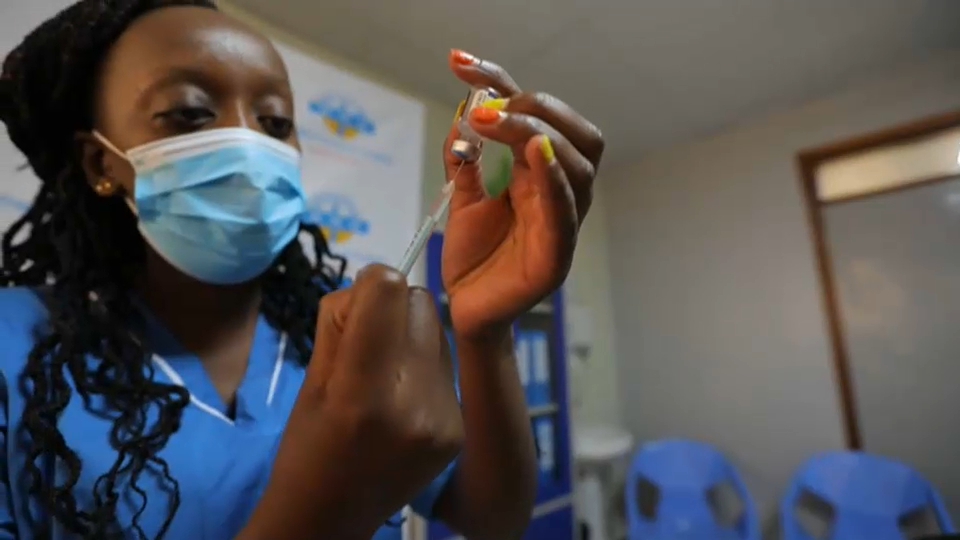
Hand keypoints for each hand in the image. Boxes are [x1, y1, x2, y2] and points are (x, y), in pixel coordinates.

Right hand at [248, 265, 462, 539]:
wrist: (331, 517)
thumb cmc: (307, 446)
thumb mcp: (312, 379)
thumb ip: (343, 323)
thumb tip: (377, 278)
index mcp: (363, 392)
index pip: (389, 289)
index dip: (370, 284)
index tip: (356, 305)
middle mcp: (414, 403)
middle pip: (421, 302)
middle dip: (393, 307)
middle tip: (368, 340)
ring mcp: (444, 418)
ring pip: (439, 330)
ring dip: (412, 335)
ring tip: (386, 373)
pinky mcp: (458, 428)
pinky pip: (447, 365)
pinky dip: (424, 367)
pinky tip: (403, 398)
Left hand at [441, 49, 604, 338]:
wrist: (467, 312)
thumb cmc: (473, 258)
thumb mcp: (462, 198)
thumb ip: (465, 159)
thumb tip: (463, 114)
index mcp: (541, 175)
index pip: (538, 116)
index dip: (503, 82)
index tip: (459, 61)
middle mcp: (560, 193)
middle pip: (576, 133)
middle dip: (534, 105)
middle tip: (485, 103)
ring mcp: (563, 223)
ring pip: (579, 165)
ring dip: (539, 133)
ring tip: (494, 119)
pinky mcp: (556, 256)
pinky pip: (565, 212)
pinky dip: (555, 178)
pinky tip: (535, 153)